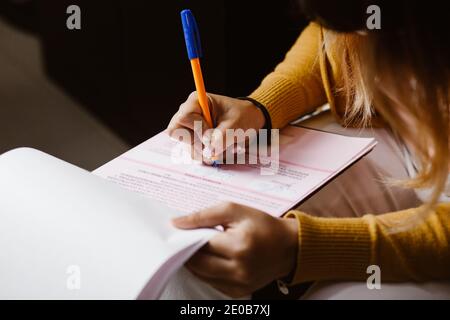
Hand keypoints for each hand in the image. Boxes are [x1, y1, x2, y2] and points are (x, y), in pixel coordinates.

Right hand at [167, 92, 265, 163]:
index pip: (183, 118)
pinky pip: (192, 152)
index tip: (212, 131)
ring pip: (185, 146)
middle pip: (178, 133)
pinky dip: (204, 156)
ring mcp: (190, 128)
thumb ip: (221, 138)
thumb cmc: (243, 116)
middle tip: (214, 146)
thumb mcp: (235, 125)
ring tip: (219, 150)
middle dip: (196, 144)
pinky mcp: (194, 139)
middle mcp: (189, 114)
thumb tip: (209, 152)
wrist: (249, 121)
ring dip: (202, 153)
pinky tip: (216, 152)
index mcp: (196, 102)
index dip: (197, 129)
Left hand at [172, 203, 297, 297]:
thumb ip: (203, 215)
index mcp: (239, 246)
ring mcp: (240, 284)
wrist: (289, 247)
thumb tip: (176, 223)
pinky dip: (206, 272)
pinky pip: (212, 284)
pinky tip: (210, 260)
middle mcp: (239, 269)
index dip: (187, 238)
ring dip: (195, 263)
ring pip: (202, 276)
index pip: (200, 245)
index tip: (182, 231)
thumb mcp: (235, 210)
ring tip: (200, 249)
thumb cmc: (263, 225)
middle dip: (188, 252)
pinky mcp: (239, 292)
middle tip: (188, 240)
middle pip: (198, 264)